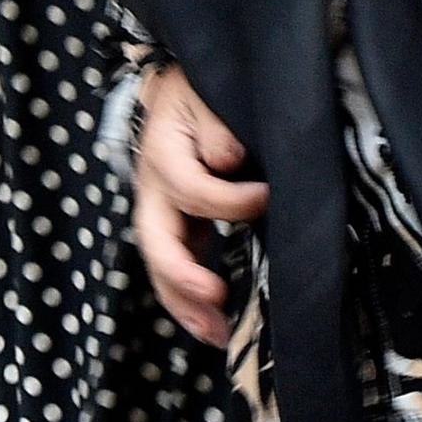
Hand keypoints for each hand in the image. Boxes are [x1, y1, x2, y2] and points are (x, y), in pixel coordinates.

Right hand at [132, 64, 264, 347]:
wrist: (186, 85)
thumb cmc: (204, 88)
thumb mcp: (208, 92)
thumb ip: (216, 124)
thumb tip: (226, 158)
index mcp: (163, 153)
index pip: (191, 189)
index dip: (230, 200)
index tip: (268, 197)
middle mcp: (153, 189)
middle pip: (155, 242)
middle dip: (183, 277)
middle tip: (218, 301)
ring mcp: (161, 211)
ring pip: (161, 265)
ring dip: (186, 304)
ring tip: (219, 336)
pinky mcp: (178, 225)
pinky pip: (177, 267)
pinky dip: (192, 299)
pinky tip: (217, 326)